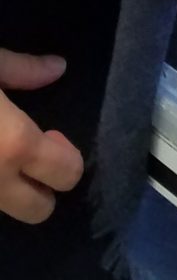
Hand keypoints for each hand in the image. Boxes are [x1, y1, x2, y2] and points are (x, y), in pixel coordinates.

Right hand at [0, 50, 84, 222]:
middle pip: (38, 211)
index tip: (52, 136)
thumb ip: (21, 70)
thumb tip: (56, 68)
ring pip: (5, 210)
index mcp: (13, 145)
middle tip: (28, 155)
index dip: (67, 157)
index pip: (66, 174)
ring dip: (8, 190)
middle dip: (41, 189)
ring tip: (1, 155)